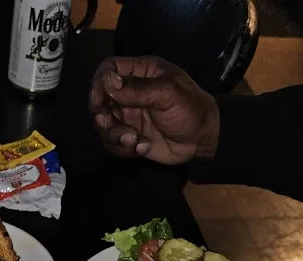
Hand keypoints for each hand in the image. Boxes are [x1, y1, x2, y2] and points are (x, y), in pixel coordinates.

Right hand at [89, 55, 219, 164]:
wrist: (203, 140)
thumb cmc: (191, 110)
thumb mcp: (167, 94)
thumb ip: (137, 88)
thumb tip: (107, 82)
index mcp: (141, 73)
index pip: (109, 69)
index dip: (99, 84)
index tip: (99, 102)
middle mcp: (130, 93)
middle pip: (100, 100)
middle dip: (103, 117)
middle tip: (111, 126)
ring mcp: (129, 116)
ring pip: (104, 126)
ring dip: (114, 136)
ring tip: (135, 140)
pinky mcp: (130, 137)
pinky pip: (113, 144)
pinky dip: (123, 149)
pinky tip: (143, 147)